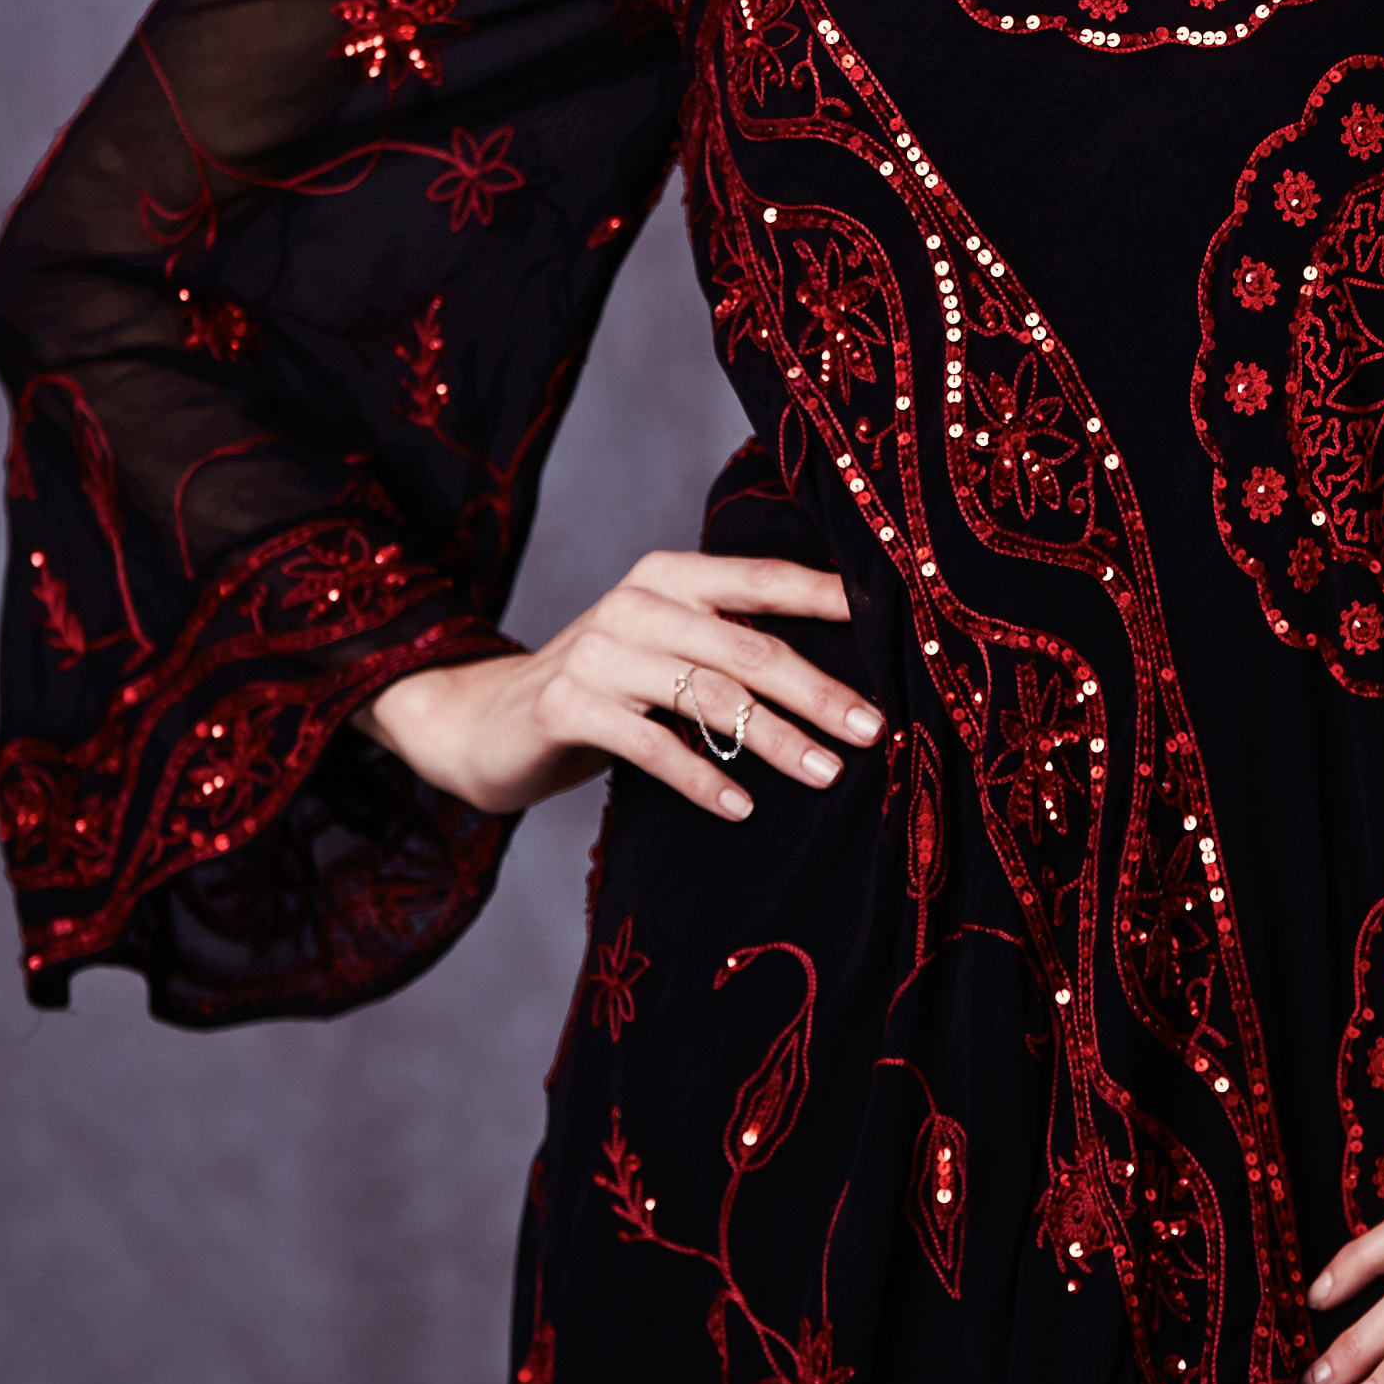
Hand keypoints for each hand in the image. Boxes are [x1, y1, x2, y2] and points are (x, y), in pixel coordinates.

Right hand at [361, 548, 881, 823]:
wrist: (483, 721)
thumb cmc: (605, 691)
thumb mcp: (666, 651)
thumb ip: (730, 644)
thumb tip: (847, 674)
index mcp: (670, 575)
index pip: (764, 578)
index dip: (831, 598)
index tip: (899, 625)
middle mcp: (636, 602)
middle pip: (748, 647)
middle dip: (819, 690)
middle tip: (876, 730)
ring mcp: (597, 652)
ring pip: (708, 696)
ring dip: (775, 740)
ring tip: (828, 776)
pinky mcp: (566, 704)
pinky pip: (650, 745)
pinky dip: (701, 778)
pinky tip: (741, 807)